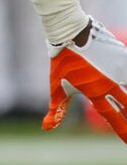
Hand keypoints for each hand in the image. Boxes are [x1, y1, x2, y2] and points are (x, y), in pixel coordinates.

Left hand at [43, 20, 126, 143]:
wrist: (70, 33)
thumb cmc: (62, 61)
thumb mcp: (56, 86)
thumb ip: (57, 109)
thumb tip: (46, 128)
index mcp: (95, 92)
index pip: (112, 117)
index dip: (123, 131)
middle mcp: (110, 84)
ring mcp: (119, 70)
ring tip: (125, 103)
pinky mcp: (124, 59)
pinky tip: (124, 81)